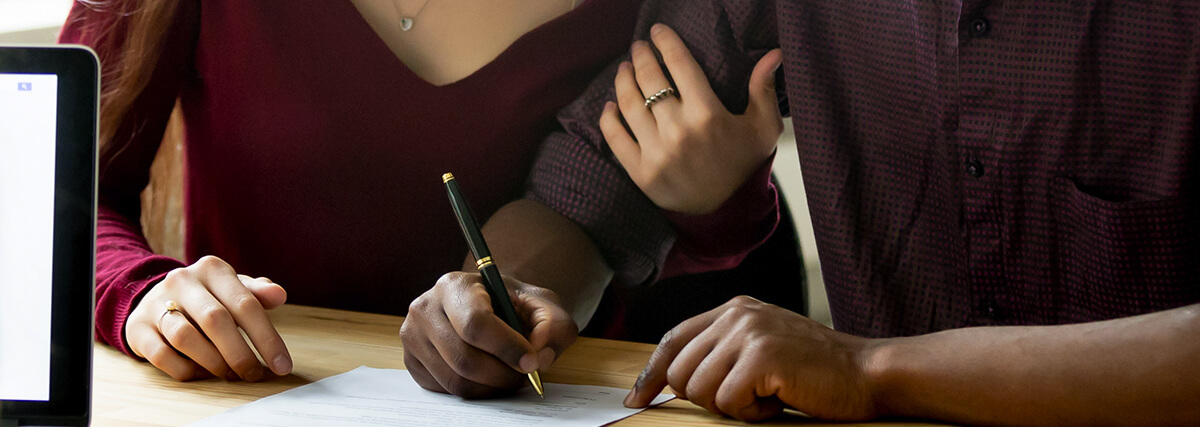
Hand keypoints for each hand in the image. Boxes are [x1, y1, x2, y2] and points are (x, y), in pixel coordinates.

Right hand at [124, 255, 291, 380]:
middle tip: (254, 374)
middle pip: (216, 321)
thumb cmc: (207, 298)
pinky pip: (162, 356)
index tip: (282, 365)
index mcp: (212, 269)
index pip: (245, 304)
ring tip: (229, 374)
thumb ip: (257, 293)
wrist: (156, 298)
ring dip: (213, 362)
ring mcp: (156, 303)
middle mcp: (182, 281)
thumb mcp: (233, 289)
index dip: (267, 338)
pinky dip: (186, 370)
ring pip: (186, 338)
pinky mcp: (138, 327)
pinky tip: (202, 372)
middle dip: (240, 354)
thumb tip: (279, 294)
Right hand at [401, 272, 577, 397]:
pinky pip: (444, 389)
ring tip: (509, 375)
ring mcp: (413, 336)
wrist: (487, 304)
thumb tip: (539, 357)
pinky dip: (473, 391)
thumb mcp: (542, 304)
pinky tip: (487, 376)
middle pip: (464, 358)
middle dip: (502, 375)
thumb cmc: (512, 303)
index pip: (475, 324)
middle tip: (524, 375)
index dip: (507, 348)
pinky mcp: (412, 361)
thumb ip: (554, 325)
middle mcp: (425, 308)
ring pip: (455, 379)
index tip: (531, 362)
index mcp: (454, 285)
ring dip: (490, 387)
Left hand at [600, 24, 783, 214]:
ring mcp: (656, 152)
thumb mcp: (763, 128)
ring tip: (625, 70)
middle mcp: (678, 130)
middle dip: (642, 56)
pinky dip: (608, 118)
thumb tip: (774, 53)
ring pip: (629, 104)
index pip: (680, 64)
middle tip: (639, 48)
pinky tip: (610, 105)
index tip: (657, 31)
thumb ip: (764, 89)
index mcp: (707, 114)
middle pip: (650, 80)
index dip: (666, 42)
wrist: (725, 211)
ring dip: (623, 80)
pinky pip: (615, 138)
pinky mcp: (639, 172)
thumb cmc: (743, 163)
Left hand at [623, 296, 880, 421]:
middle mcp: (737, 315)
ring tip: (767, 396)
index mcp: (735, 309)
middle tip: (747, 398)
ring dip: (732, 407)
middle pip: (680, 371)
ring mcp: (750, 333)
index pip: (674, 339)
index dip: (652, 372)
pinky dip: (752, 414)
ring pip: (699, 390)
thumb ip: (724, 351)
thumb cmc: (817, 370)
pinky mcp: (762, 357)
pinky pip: (728, 402)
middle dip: (705, 398)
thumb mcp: (763, 346)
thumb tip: (674, 380)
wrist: (867, 372)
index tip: (638, 398)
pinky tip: (778, 401)